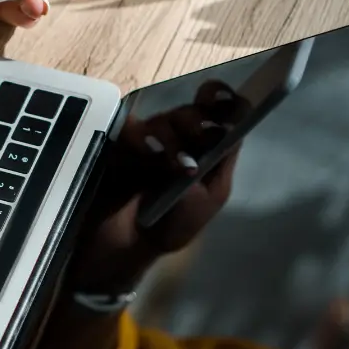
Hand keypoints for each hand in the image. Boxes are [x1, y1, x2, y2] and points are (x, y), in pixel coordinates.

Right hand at [71, 81, 248, 291]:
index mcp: (203, 149)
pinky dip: (142, 138)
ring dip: (173, 138)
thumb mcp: (207, 199)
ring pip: (162, 119)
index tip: (229, 100)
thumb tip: (229, 128)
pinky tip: (148, 155)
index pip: (217, 113)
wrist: (126, 248)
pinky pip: (129, 129)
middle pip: (190, 111)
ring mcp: (147, 141)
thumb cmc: (170, 226)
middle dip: (198, 121)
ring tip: (178, 167)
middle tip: (203, 138)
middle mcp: (177, 139)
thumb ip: (217, 163)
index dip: (223, 100)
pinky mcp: (118, 146)